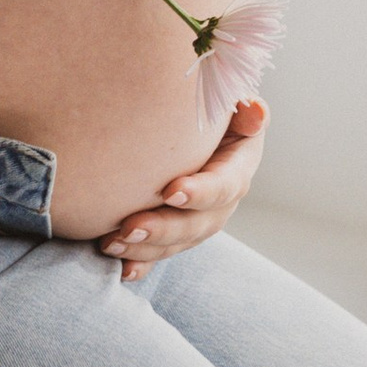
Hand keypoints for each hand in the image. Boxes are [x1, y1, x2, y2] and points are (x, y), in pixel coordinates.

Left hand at [99, 100, 266, 271]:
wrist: (184, 117)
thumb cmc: (204, 98)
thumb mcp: (225, 95)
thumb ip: (239, 105)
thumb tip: (255, 111)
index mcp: (238, 164)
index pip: (225, 184)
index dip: (202, 191)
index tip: (171, 191)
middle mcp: (222, 199)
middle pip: (200, 223)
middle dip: (164, 229)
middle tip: (129, 227)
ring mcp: (198, 218)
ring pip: (177, 242)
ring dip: (146, 248)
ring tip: (111, 243)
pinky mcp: (174, 230)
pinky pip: (160, 254)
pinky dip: (141, 264)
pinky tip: (123, 272)